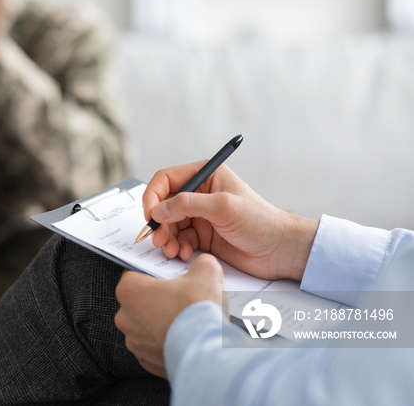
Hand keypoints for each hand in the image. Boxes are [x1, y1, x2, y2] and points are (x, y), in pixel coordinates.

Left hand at [114, 254, 223, 378]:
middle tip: (179, 296)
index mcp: (129, 291)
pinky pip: (153, 345)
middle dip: (158, 297)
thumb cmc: (198, 313)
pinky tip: (183, 336)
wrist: (207, 352)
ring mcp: (134, 342)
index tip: (167, 276)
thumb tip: (203, 264)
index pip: (135, 273)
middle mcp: (125, 317)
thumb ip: (200, 263)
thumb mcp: (205, 272)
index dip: (154, 273)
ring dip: (161, 320)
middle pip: (140, 300)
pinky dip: (165, 340)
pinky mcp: (146, 361)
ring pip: (146, 324)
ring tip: (184, 318)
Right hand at [143, 162, 318, 280]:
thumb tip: (158, 210)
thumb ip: (187, 205)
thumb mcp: (222, 207)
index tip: (150, 214)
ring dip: (166, 238)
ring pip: (169, 225)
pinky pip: (179, 240)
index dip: (153, 195)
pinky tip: (183, 254)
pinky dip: (176, 248)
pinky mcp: (202, 236)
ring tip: (171, 250)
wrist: (280, 250)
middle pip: (164, 204)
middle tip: (158, 238)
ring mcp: (200, 216)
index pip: (166, 179)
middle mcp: (200, 194)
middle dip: (159, 222)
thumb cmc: (260, 221)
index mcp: (206, 175)